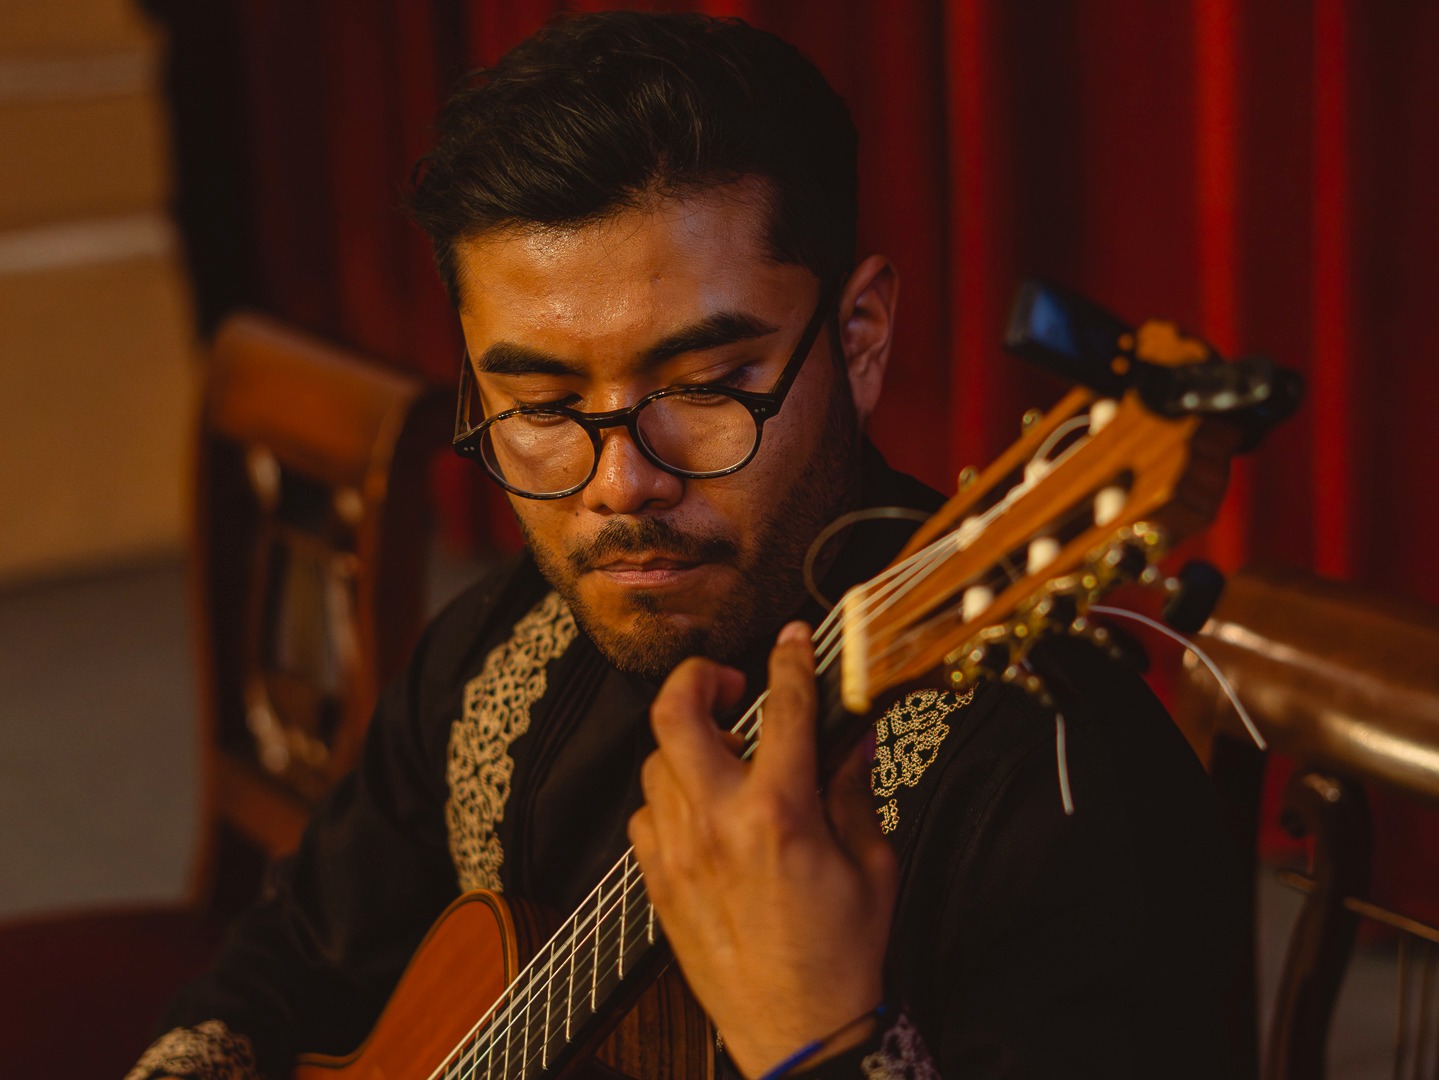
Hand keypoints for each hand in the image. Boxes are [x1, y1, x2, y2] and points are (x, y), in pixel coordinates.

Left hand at [628, 621, 897, 1077]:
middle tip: (726, 682)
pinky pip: (645, 814)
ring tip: (725, 758)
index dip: (791, 659)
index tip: (794, 640)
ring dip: (687, 744)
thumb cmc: (842, 955)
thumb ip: (853, 788)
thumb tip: (851, 734)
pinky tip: (701, 811)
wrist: (800, 1033)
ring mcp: (678, 853)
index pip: (782, 706)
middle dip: (696, 676)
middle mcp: (718, 823)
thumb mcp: (871, 863)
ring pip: (655, 762)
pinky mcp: (658, 883)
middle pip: (675, 713)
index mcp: (780, 813)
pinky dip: (668, 797)